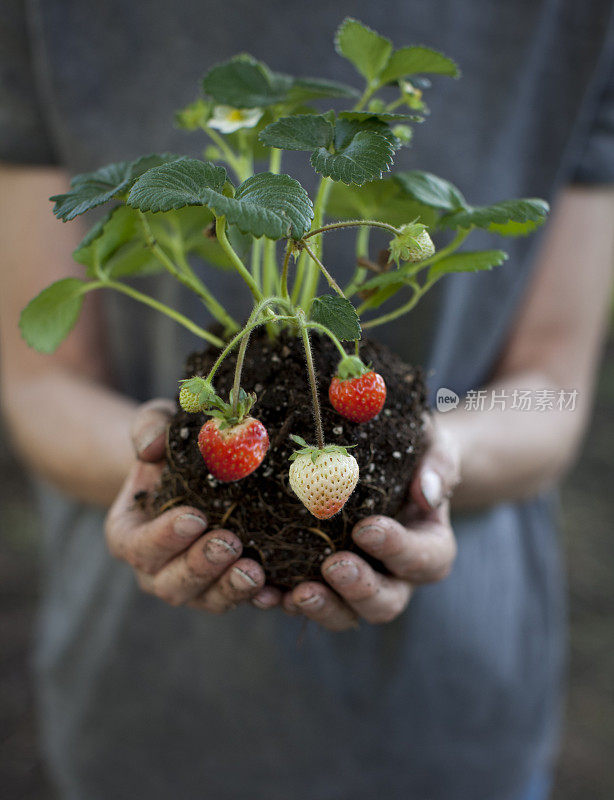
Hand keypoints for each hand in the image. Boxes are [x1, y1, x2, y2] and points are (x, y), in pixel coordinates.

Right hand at [105, 399, 281, 611]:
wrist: (201, 468)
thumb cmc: (174, 446)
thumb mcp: (159, 424)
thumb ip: (149, 428)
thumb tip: (150, 448)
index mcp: (129, 534)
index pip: (139, 545)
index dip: (164, 537)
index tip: (194, 517)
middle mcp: (155, 569)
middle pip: (171, 582)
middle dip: (200, 566)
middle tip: (229, 543)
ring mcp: (192, 584)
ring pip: (206, 598)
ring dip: (229, 589)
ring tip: (254, 571)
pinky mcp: (225, 588)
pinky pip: (239, 601)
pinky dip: (257, 600)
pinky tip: (276, 593)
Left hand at [282, 415, 459, 629]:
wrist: (385, 459)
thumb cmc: (414, 450)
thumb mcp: (433, 447)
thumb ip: (437, 466)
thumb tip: (429, 492)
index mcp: (429, 546)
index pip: (422, 559)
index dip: (396, 548)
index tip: (366, 527)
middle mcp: (396, 576)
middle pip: (386, 602)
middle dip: (359, 589)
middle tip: (333, 566)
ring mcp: (356, 585)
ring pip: (345, 614)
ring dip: (320, 608)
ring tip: (295, 594)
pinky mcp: (320, 583)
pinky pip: (302, 601)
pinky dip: (282, 599)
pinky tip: (261, 589)